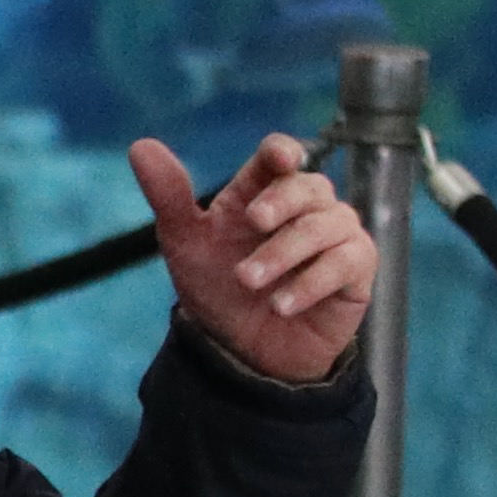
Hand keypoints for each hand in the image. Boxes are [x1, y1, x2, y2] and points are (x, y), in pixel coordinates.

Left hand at [132, 133, 373, 384]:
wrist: (240, 350)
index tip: (281, 160)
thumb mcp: (184, 244)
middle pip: (309, 185)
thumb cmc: (216, 289)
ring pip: (328, 224)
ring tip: (249, 282)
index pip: (280, 156)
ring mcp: (335, 236)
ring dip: (285, 252)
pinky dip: (312, 282)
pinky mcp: (356, 270)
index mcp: (262, 191)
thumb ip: (168, 196)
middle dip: (281, 202)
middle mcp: (305, 207)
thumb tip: (140, 146)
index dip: (283, 152)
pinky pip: (348, 261)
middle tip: (253, 223)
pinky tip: (282, 304)